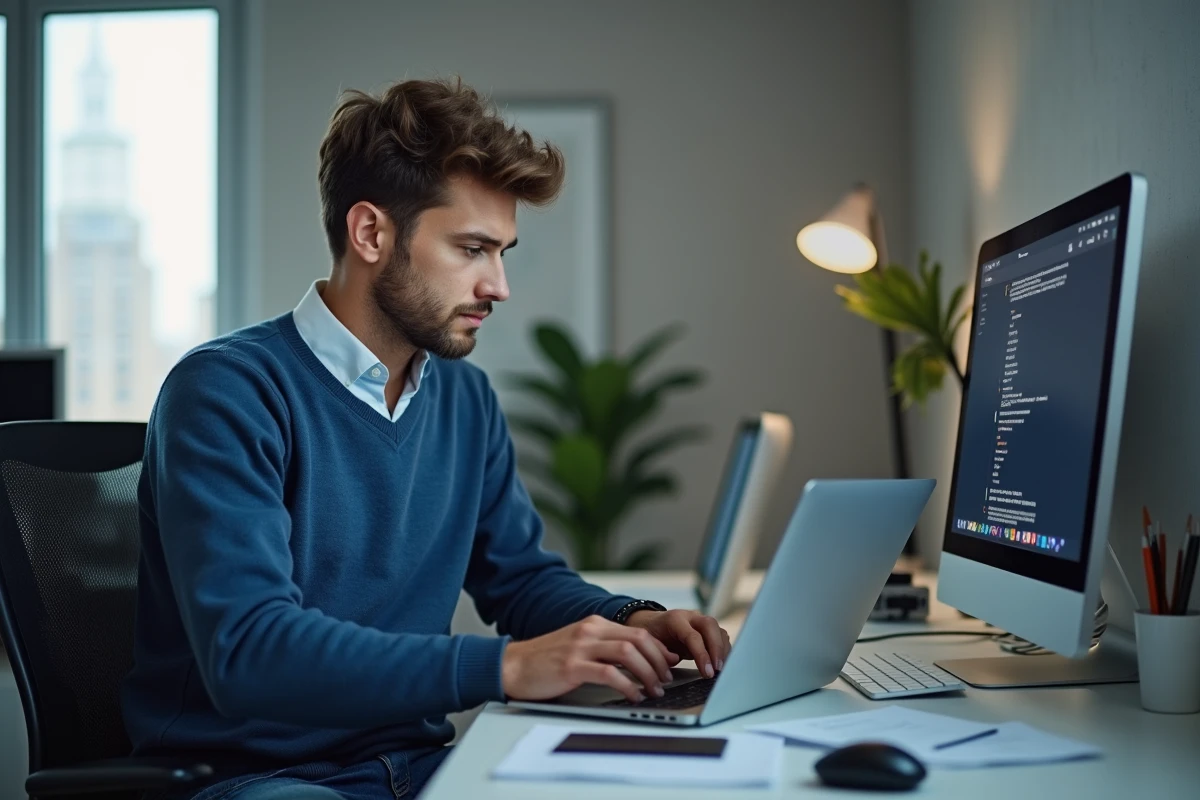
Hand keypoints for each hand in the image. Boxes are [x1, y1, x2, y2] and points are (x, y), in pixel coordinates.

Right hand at [502, 615, 682, 703]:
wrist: (513, 665)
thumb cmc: (546, 661)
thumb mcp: (579, 646)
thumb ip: (604, 648)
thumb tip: (637, 661)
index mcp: (595, 624)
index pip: (638, 632)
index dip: (659, 648)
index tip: (670, 663)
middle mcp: (590, 631)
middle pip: (639, 640)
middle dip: (659, 661)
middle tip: (667, 679)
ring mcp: (581, 647)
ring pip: (628, 654)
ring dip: (648, 674)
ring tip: (654, 690)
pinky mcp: (572, 666)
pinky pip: (610, 674)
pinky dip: (628, 686)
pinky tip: (633, 696)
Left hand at [624, 609, 730, 678]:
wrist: (652, 624)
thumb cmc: (651, 635)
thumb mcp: (651, 644)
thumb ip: (662, 653)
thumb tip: (675, 661)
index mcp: (674, 619)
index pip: (693, 636)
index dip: (702, 655)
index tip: (707, 673)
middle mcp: (690, 616)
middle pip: (710, 626)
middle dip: (717, 649)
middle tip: (718, 669)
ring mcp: (700, 620)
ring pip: (718, 630)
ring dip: (723, 651)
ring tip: (721, 669)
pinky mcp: (707, 628)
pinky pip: (720, 636)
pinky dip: (724, 650)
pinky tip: (722, 663)